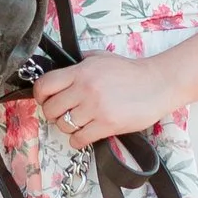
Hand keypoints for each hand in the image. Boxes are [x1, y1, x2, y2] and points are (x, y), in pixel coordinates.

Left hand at [33, 53, 161, 149]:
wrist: (158, 84)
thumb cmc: (131, 72)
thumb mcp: (101, 58)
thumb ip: (79, 63)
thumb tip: (61, 69)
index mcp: (81, 71)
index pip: (45, 85)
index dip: (40, 95)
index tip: (44, 99)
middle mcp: (85, 89)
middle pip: (51, 109)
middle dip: (53, 113)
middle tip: (62, 113)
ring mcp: (96, 108)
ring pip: (64, 125)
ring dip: (68, 127)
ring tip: (77, 123)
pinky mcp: (107, 124)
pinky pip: (79, 139)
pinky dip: (78, 140)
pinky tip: (84, 134)